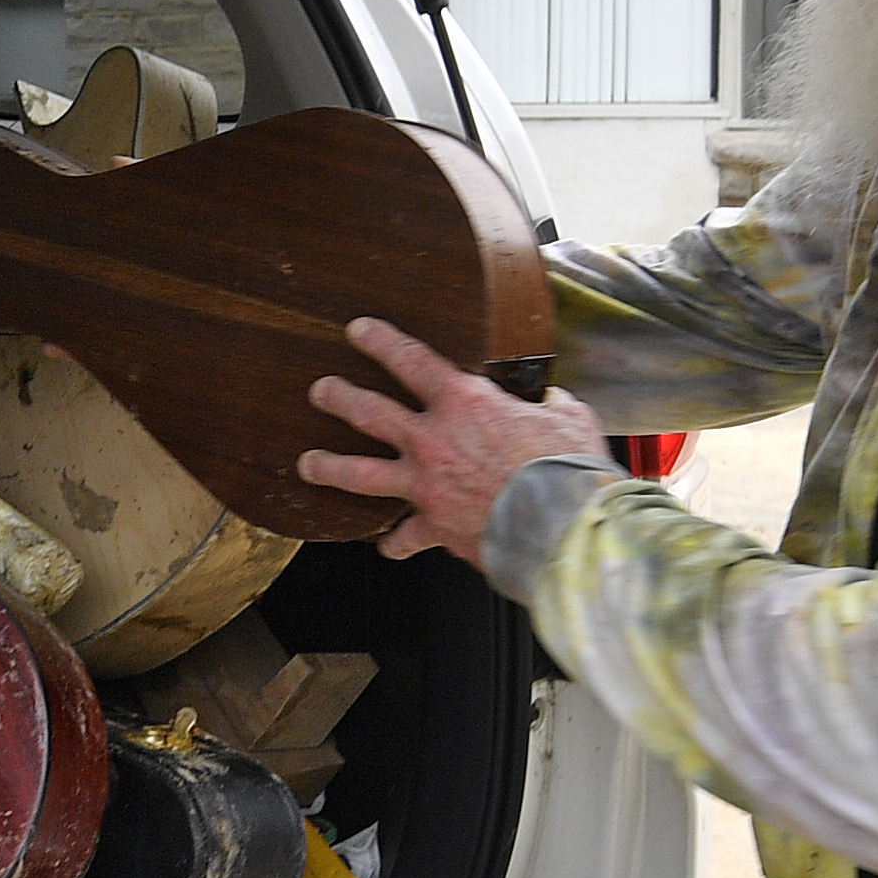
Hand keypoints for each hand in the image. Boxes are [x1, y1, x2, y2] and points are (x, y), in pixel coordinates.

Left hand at [300, 317, 606, 562]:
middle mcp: (433, 440)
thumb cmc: (567, 469)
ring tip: (309, 463)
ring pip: (362, 473)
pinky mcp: (434, 527)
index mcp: (464, 403)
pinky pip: (405, 537)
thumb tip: (554, 403)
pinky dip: (396, 543)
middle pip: (369, 412)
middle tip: (321, 391)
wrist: (562, 526)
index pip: (410, 360)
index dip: (380, 342)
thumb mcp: (569, 418)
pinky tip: (387, 546)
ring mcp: (426, 485)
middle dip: (339, 398)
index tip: (359, 331)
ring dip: (330, 466)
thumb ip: (552, 406)